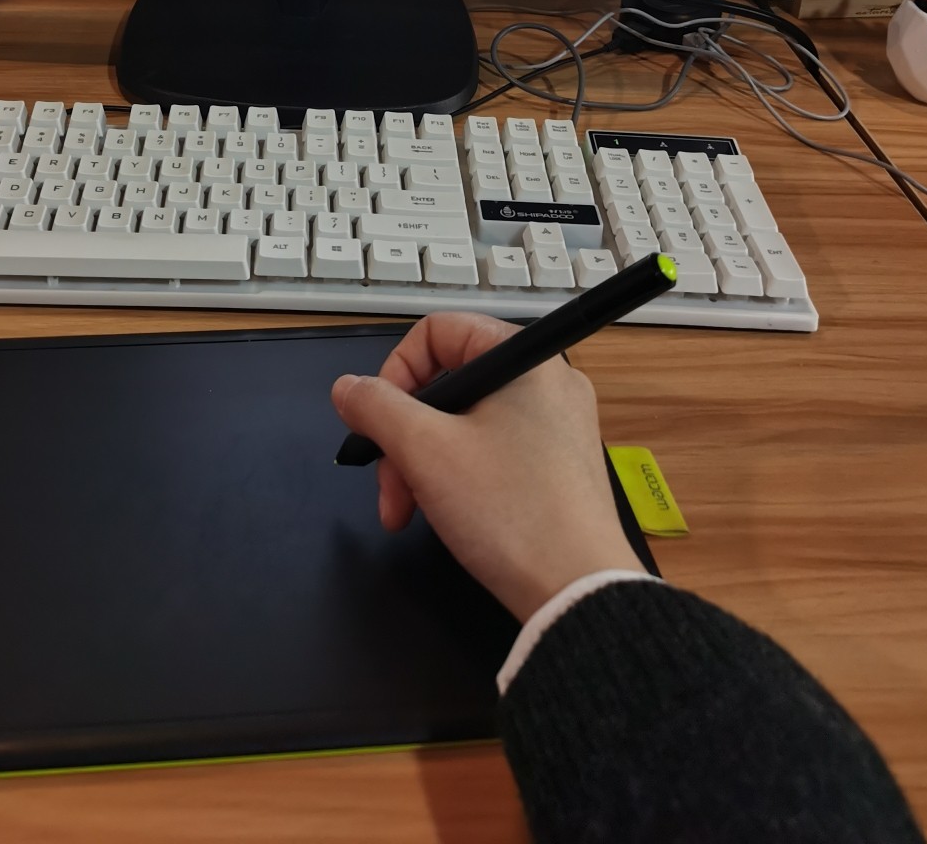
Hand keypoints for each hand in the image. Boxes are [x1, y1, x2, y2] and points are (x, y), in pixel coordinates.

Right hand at [331, 314, 645, 623]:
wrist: (579, 596)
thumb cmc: (508, 510)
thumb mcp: (426, 451)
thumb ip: (377, 407)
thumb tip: (348, 387)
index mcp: (525, 359)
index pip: (438, 331)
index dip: (396, 372)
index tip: (378, 422)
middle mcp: (547, 383)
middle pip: (447, 384)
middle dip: (403, 436)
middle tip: (388, 486)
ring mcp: (556, 427)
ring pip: (464, 424)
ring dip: (421, 464)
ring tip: (405, 513)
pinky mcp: (559, 468)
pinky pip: (492, 452)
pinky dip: (458, 478)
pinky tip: (442, 517)